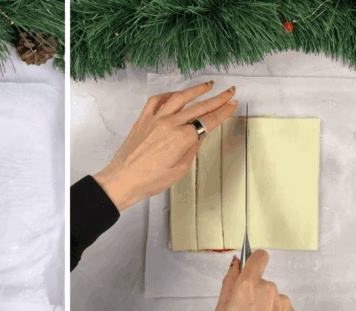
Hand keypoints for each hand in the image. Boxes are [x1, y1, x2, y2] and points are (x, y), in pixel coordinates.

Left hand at [94, 81, 237, 210]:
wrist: (122, 179)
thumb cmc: (150, 180)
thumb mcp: (180, 169)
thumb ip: (193, 148)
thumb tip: (200, 134)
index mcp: (181, 138)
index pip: (208, 121)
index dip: (223, 112)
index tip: (233, 104)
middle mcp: (169, 124)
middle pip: (198, 107)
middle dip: (217, 98)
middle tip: (229, 92)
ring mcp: (154, 119)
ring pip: (179, 98)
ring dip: (196, 90)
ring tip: (208, 85)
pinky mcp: (143, 119)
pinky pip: (156, 100)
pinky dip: (169, 94)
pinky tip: (177, 94)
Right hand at [216, 250, 297, 310]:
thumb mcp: (222, 306)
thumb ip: (229, 281)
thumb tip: (235, 262)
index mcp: (248, 284)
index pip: (259, 256)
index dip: (254, 260)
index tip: (250, 267)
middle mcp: (269, 288)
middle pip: (263, 281)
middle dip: (255, 291)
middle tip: (245, 309)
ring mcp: (283, 301)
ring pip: (273, 296)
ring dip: (266, 305)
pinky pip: (282, 308)